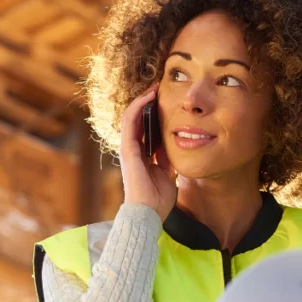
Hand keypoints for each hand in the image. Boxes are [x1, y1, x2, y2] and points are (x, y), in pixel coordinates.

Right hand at [119, 87, 177, 220]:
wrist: (148, 213)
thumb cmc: (158, 199)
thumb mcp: (169, 174)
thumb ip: (168, 159)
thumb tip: (175, 144)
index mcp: (141, 157)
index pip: (144, 129)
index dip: (153, 115)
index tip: (165, 101)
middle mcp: (132, 151)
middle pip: (137, 120)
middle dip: (147, 104)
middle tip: (160, 88)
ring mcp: (128, 149)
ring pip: (130, 117)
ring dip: (142, 100)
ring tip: (154, 88)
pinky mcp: (127, 149)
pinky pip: (130, 122)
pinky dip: (138, 107)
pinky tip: (149, 97)